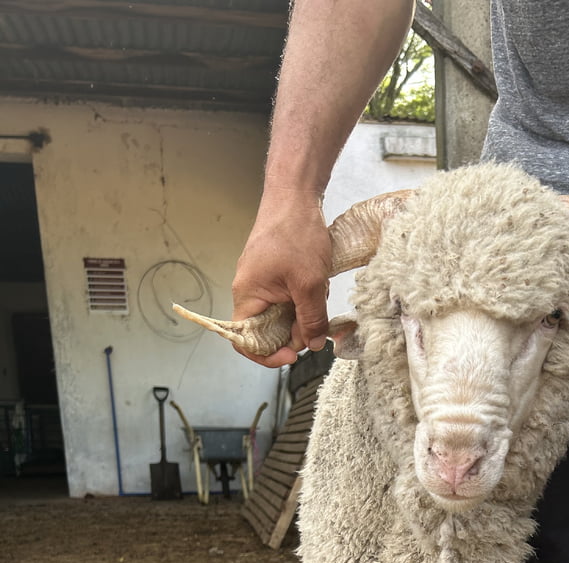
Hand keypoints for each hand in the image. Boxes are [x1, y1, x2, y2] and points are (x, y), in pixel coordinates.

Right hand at [230, 187, 333, 366]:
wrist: (295, 195)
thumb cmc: (296, 232)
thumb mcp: (310, 284)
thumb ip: (312, 320)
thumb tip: (314, 344)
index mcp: (248, 296)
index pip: (244, 341)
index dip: (266, 356)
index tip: (291, 356)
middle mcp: (251, 291)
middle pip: (267, 332)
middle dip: (294, 332)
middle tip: (316, 325)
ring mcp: (263, 283)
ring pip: (283, 316)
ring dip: (304, 313)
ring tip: (318, 294)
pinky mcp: (276, 275)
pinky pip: (290, 299)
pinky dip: (306, 299)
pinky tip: (318, 284)